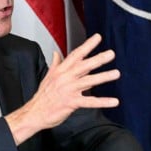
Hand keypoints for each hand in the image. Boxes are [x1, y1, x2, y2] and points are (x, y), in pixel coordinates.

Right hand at [5, 34, 120, 143]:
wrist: (34, 113)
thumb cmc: (43, 96)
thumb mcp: (48, 77)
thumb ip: (56, 64)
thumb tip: (57, 53)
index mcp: (61, 71)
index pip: (75, 55)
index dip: (87, 45)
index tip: (97, 37)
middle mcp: (65, 78)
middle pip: (83, 65)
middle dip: (98, 59)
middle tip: (111, 53)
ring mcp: (68, 90)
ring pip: (88, 81)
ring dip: (103, 77)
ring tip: (116, 73)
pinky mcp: (71, 102)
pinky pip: (90, 102)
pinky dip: (103, 102)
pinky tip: (114, 101)